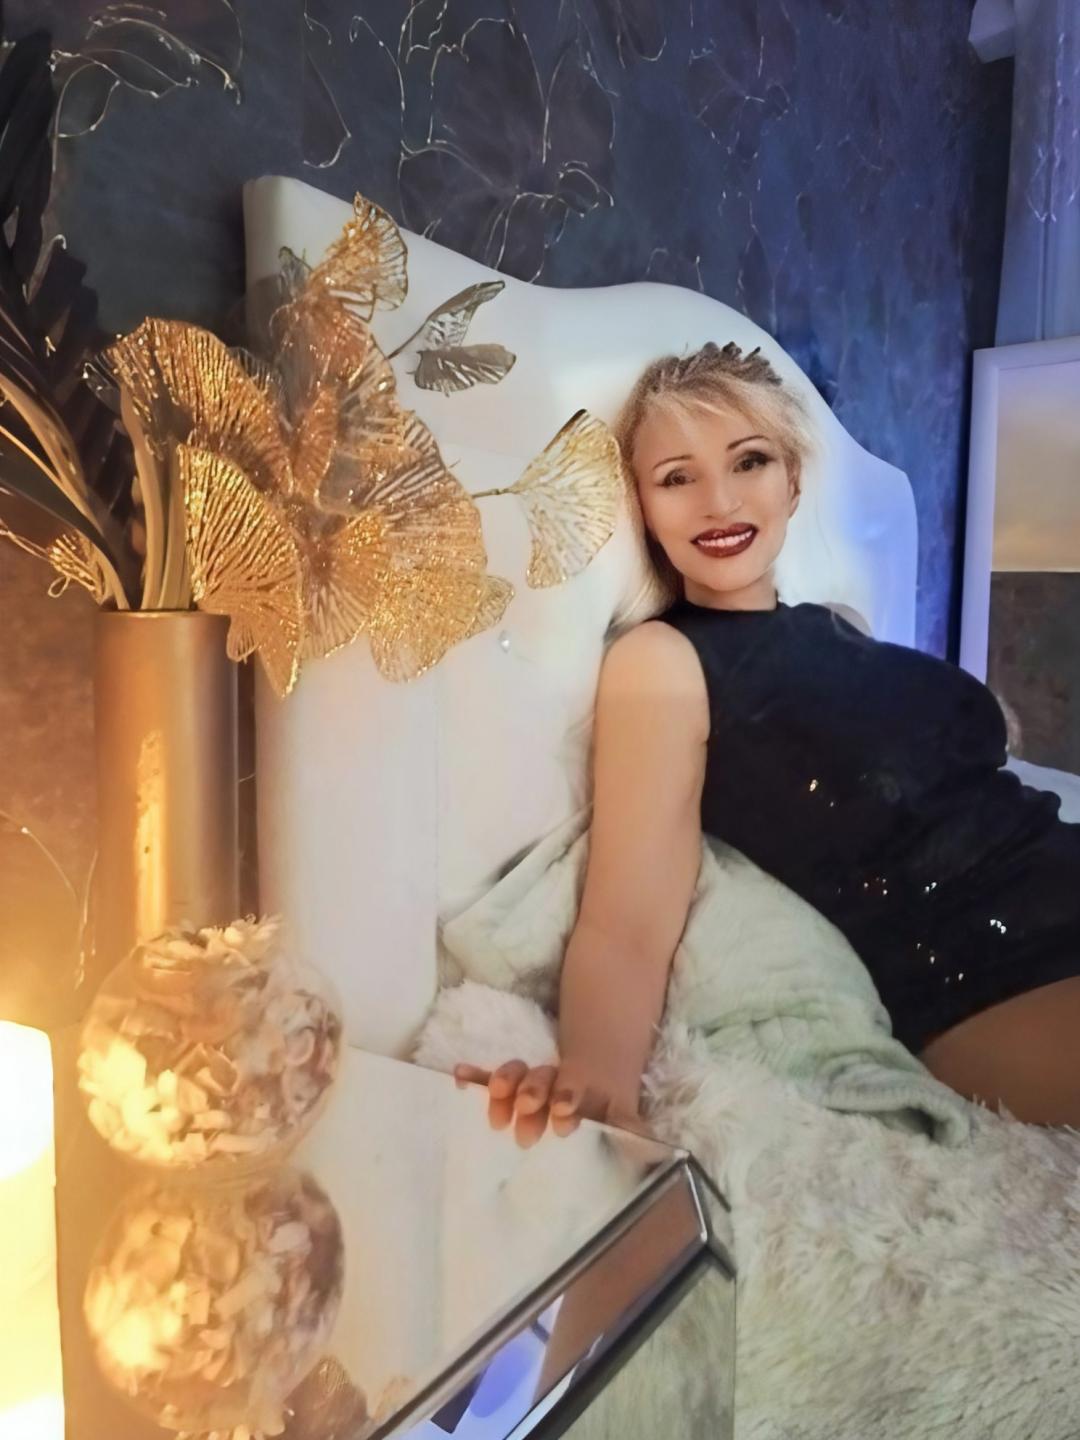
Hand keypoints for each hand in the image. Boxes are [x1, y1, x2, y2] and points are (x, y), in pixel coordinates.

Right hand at [452, 1058, 648, 1147]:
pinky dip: (477, 1076)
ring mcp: (531, 1083)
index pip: (573, 1090)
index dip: (566, 1098)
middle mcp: (554, 1083)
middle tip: (526, 1110)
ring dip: (506, 1083)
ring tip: (496, 1100)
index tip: (562, 1115)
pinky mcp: (509, 1090)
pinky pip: (491, 1080)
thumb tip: (655, 1147)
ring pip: (518, 1074)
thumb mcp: (622, 1119)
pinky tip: (460, 1076)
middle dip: (533, 1093)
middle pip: (542, 1080)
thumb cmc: (605, 1111)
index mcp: (582, 1091)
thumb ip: (631, 1130)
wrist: (597, 1081)